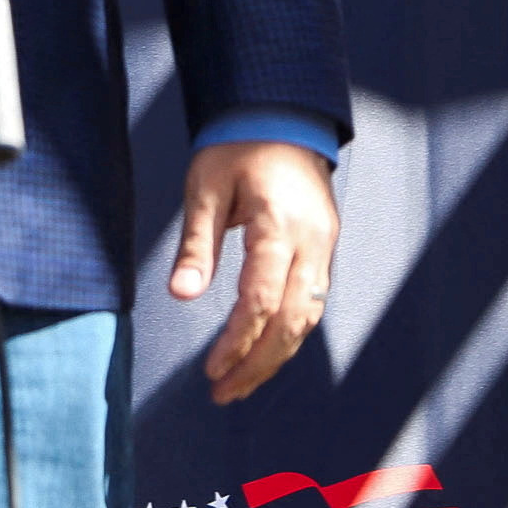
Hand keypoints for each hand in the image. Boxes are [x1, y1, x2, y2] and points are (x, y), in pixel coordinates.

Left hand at [171, 140, 338, 403]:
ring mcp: (325, 244)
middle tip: (223, 392)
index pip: (261, 299)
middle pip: (293, 319)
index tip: (210, 370)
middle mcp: (312, 240)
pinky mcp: (325, 246)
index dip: (236, 341)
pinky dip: (290, 332)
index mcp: (280, 225)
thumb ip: (196, 244)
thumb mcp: (205, 188)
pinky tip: (265, 350)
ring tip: (241, 384)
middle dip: (258, 363)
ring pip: (309, 315)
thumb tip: (182, 294)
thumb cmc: (238, 147)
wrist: (283, 114)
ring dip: (276, 355)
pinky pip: (313, 300)